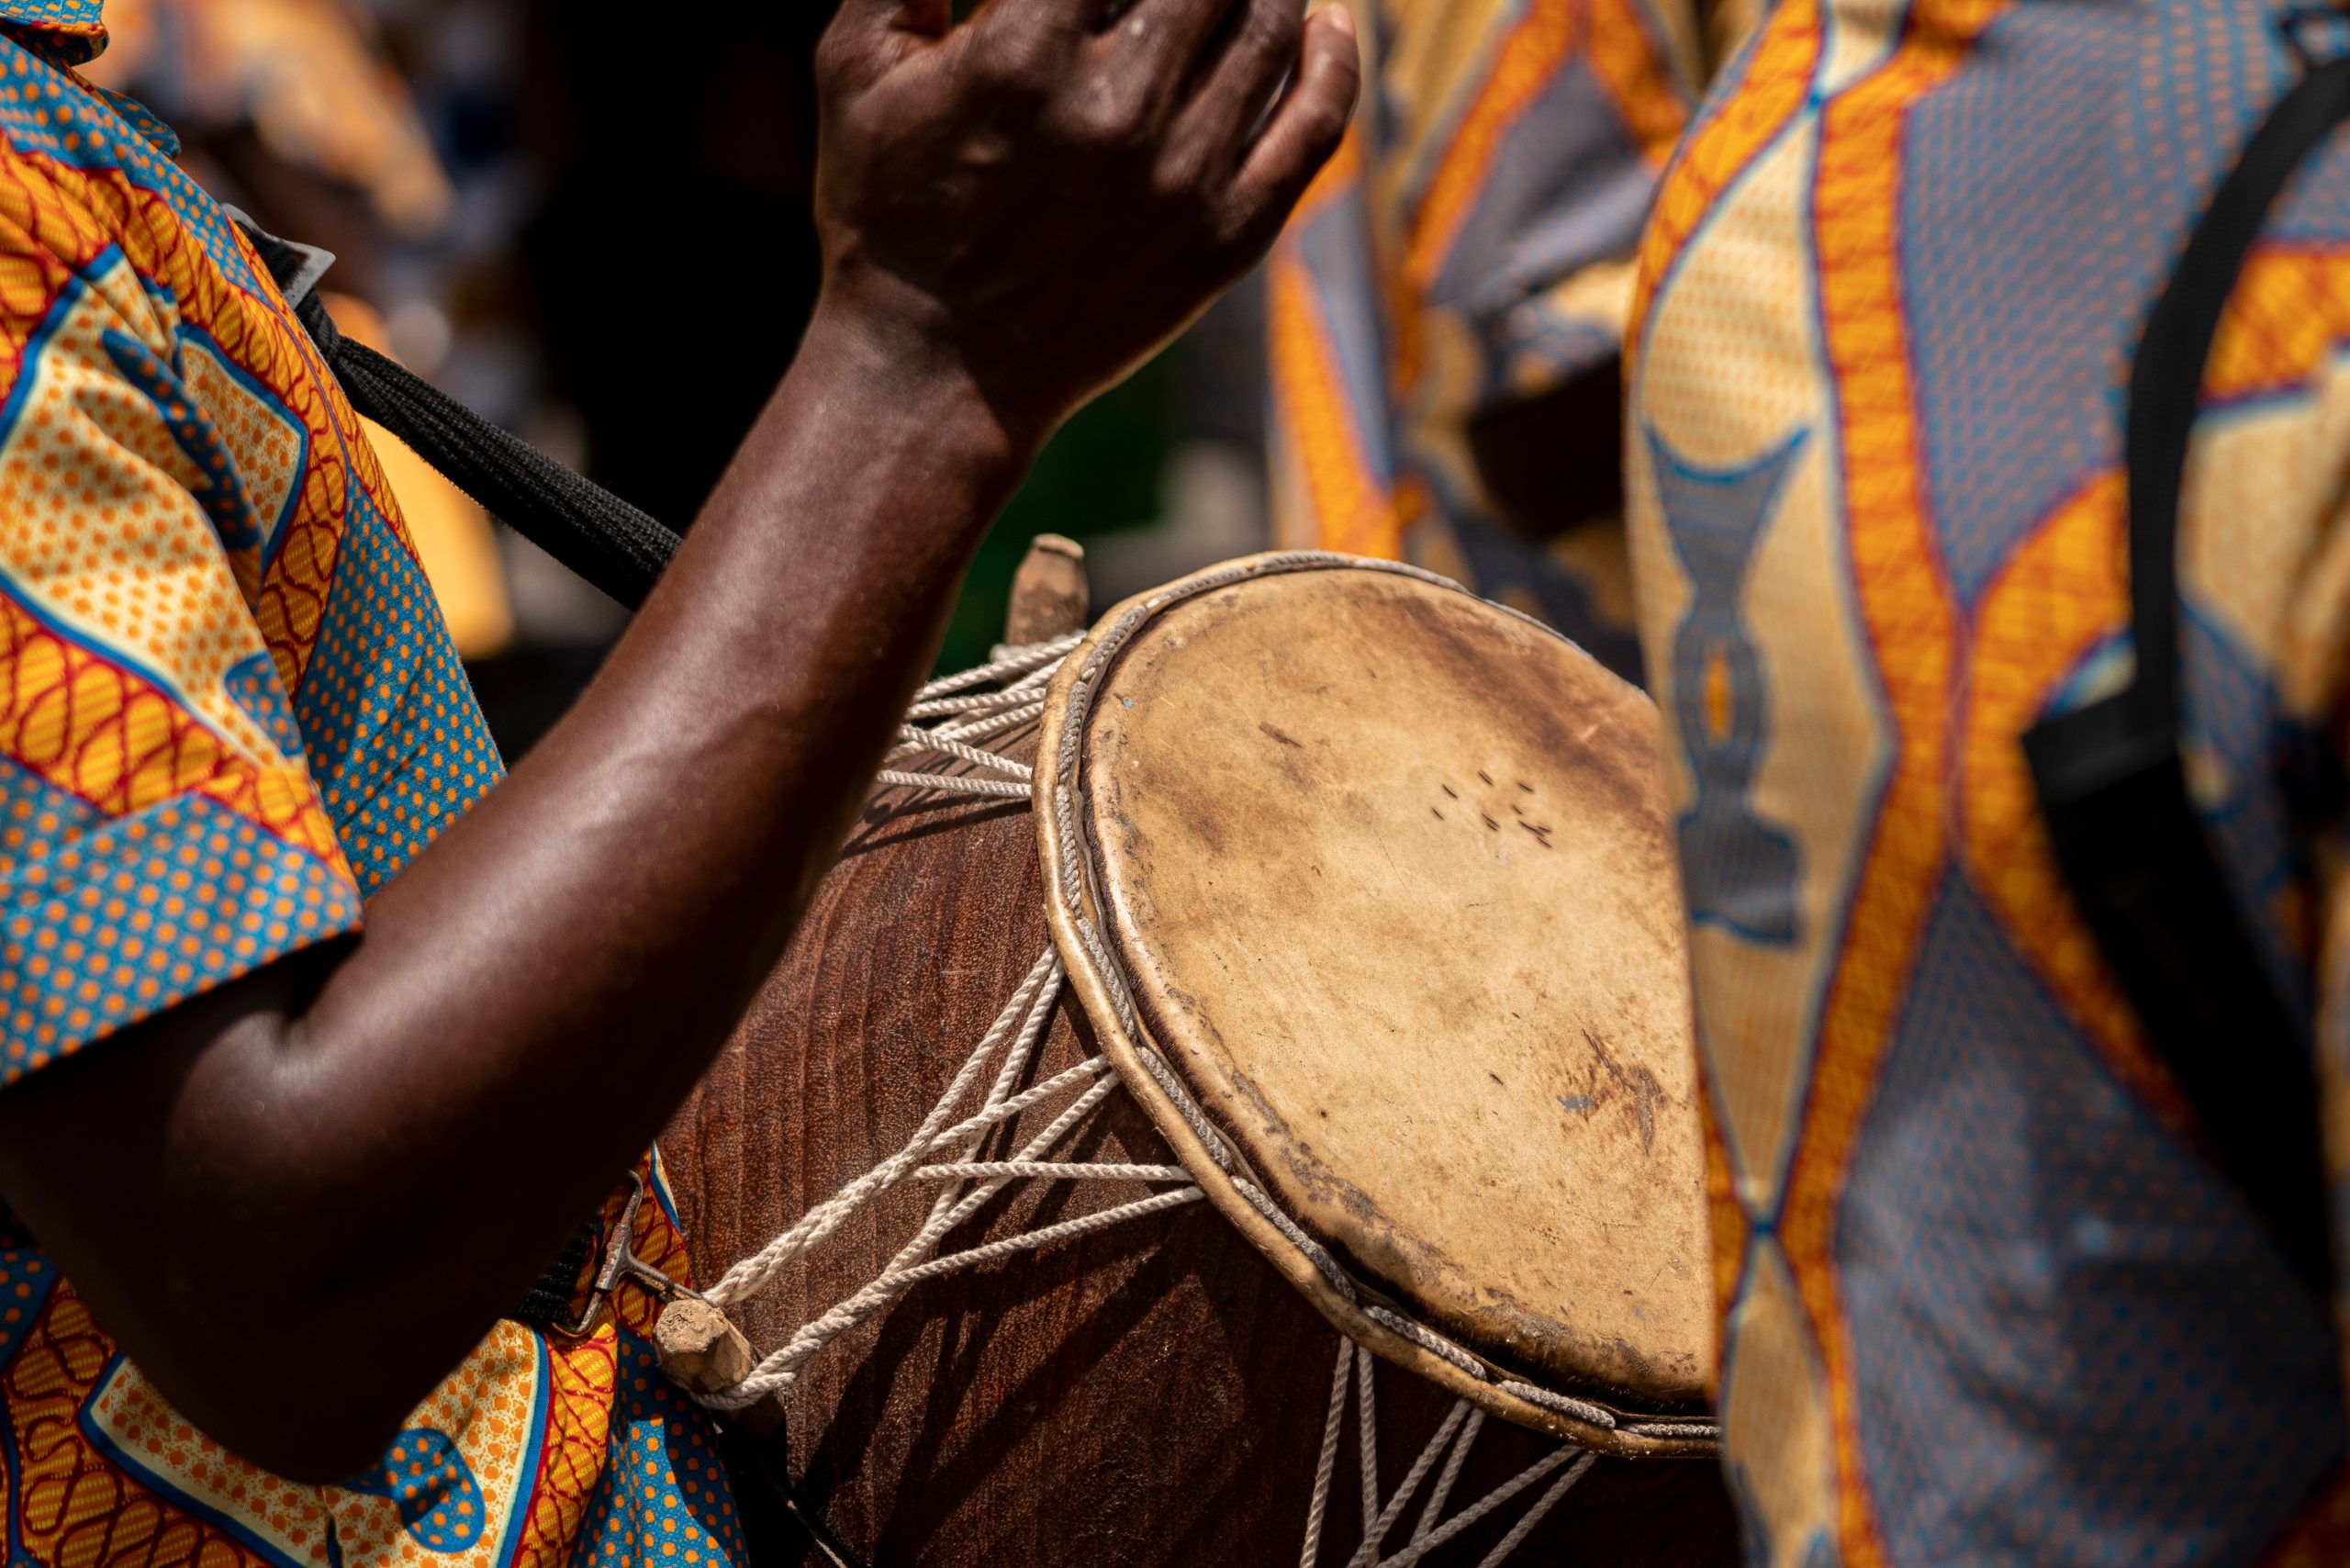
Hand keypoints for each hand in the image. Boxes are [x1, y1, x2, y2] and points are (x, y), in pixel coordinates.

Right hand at [810, 0, 1359, 453]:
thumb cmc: (884, 212)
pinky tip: (1326, 23)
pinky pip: (1315, 123)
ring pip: (1270, 25)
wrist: (934, 377)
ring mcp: (1185, 178)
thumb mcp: (854, 68)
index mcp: (1024, 57)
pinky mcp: (1227, 236)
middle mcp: (1118, 111)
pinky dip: (1333, 58)